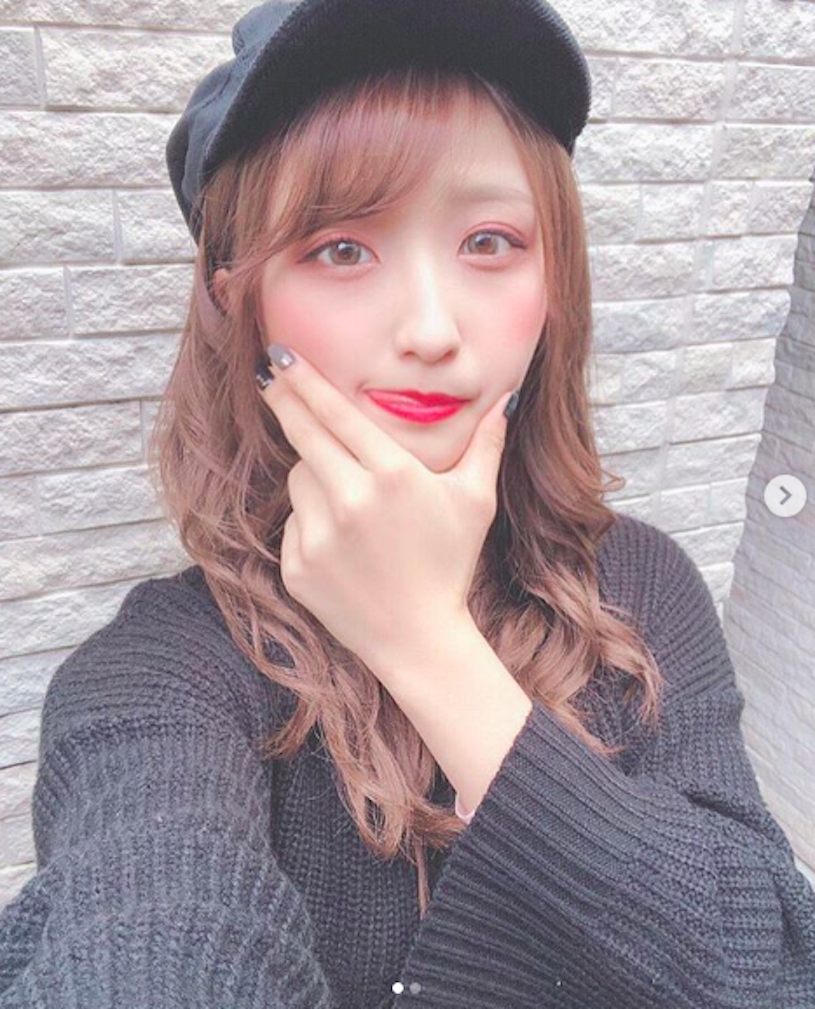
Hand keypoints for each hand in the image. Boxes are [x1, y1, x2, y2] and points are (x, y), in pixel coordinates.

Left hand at [256, 344, 517, 679]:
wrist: (419, 638)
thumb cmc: (449, 564)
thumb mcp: (474, 501)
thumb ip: (487, 445)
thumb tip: (507, 396)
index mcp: (394, 476)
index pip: (337, 414)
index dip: (305, 380)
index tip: (282, 354)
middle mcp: (351, 501)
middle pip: (303, 435)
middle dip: (285, 401)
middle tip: (270, 377)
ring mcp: (320, 536)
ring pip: (299, 478)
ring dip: (314, 474)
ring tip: (351, 500)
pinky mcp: (298, 566)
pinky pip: (294, 522)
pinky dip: (311, 521)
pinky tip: (342, 543)